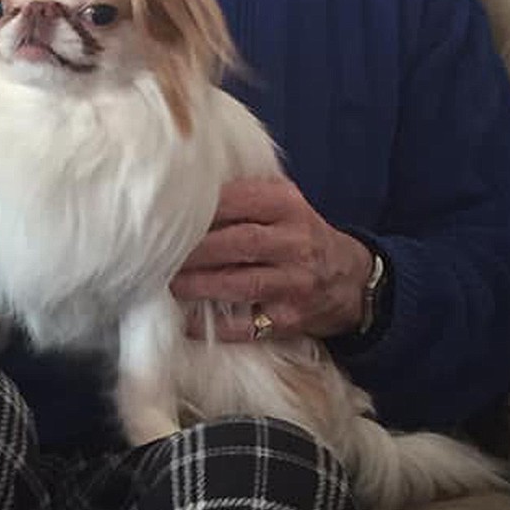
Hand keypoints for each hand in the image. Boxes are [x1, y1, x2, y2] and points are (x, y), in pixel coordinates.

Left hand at [170, 178, 372, 341]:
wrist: (350, 279)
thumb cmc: (299, 235)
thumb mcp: (285, 202)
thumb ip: (246, 192)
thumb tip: (186, 182)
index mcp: (288, 206)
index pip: (241, 201)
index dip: (203, 208)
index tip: (169, 214)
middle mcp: (295, 243)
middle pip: (239, 243)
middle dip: (196, 250)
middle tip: (159, 253)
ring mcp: (295, 283)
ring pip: (241, 284)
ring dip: (199, 285)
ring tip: (167, 284)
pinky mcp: (290, 318)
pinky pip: (247, 325)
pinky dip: (214, 326)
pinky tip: (186, 322)